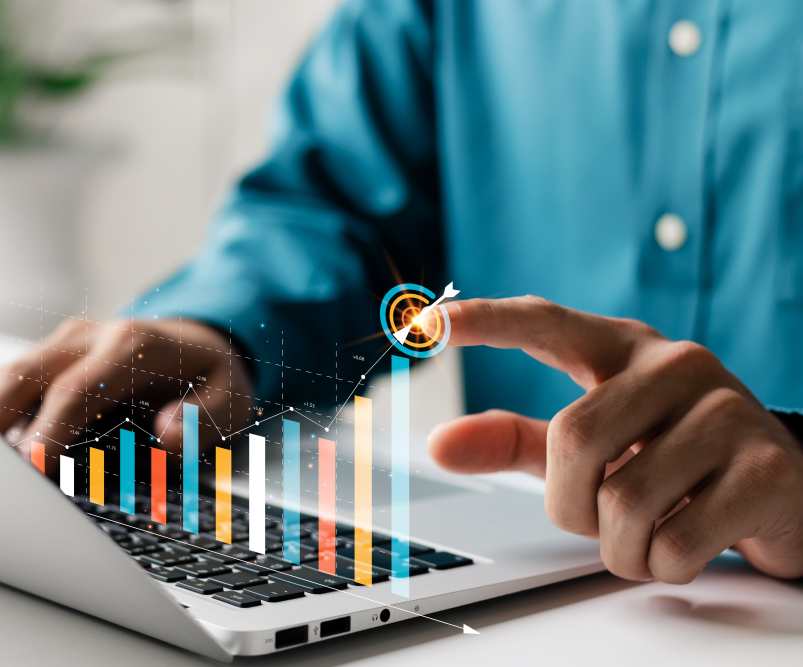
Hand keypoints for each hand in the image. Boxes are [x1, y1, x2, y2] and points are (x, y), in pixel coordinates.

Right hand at [0, 318, 253, 449]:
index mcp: (132, 344)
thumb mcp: (230, 395)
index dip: (49, 430)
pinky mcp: (43, 359)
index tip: (30, 469)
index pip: (77, 388)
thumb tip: (167, 434)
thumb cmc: (209, 374)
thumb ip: (204, 417)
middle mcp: (87, 338)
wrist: (199, 337)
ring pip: (0, 376)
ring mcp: (59, 345)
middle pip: (21, 375)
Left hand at [424, 296, 802, 581]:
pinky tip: (687, 546)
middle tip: (597, 517)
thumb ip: (514, 441)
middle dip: (570, 504)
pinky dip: (663, 566)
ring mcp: (728, 411)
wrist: (782, 490)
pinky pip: (676, 542)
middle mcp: (677, 364)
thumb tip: (436, 445)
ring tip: (649, 532)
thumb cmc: (670, 460)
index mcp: (624, 349)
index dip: (485, 321)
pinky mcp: (768, 468)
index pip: (545, 320)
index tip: (425, 323)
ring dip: (619, 545)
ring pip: (624, 500)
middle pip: (574, 439)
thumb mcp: (592, 445)